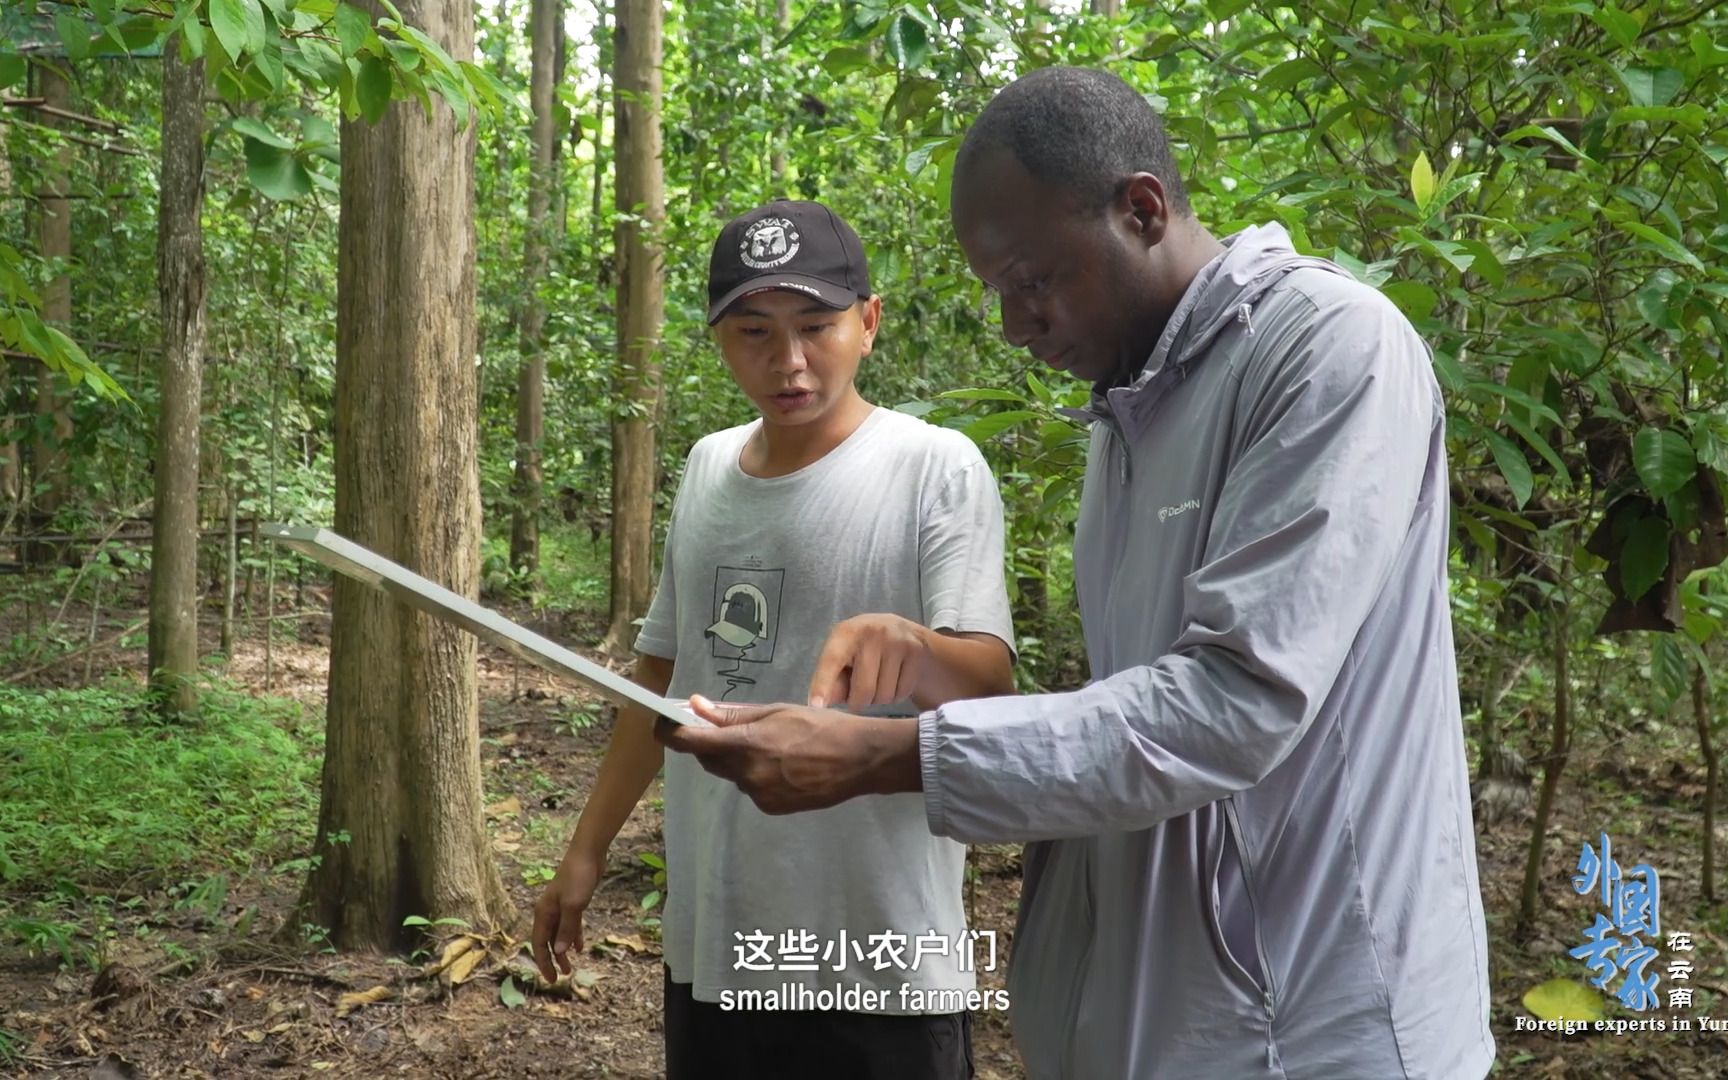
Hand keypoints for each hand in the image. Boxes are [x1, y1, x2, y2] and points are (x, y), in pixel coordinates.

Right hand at [530, 847, 603, 982]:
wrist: (588, 853)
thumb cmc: (578, 877)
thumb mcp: (574, 906)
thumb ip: (566, 929)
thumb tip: (558, 952)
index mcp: (544, 913)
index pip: (539, 944)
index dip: (543, 962)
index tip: (551, 979)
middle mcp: (549, 911)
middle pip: (548, 941)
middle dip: (553, 960)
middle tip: (562, 977)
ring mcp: (560, 907)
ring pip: (559, 935)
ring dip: (563, 951)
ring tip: (570, 967)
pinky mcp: (573, 902)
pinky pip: (570, 925)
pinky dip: (573, 937)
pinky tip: (579, 948)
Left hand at [656, 694, 921, 813]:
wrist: (860, 760)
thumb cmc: (820, 727)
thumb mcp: (776, 711)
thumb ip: (733, 714)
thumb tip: (695, 707)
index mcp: (746, 744)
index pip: (690, 742)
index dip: (669, 733)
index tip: (663, 723)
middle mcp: (747, 774)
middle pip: (709, 759)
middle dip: (711, 743)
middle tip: (727, 726)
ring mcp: (759, 795)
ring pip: (732, 774)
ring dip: (738, 760)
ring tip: (772, 745)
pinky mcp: (772, 808)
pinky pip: (751, 789)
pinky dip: (756, 776)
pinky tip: (784, 765)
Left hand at [809, 614, 930, 708]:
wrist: (901, 631)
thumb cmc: (862, 649)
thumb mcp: (842, 657)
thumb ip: (831, 681)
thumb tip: (820, 704)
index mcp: (845, 633)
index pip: (832, 662)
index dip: (823, 685)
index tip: (816, 705)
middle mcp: (872, 632)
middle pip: (863, 691)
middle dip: (859, 701)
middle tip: (859, 692)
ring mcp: (896, 640)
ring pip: (884, 696)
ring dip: (879, 699)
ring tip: (878, 681)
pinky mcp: (915, 651)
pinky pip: (902, 693)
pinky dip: (896, 695)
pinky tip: (894, 679)